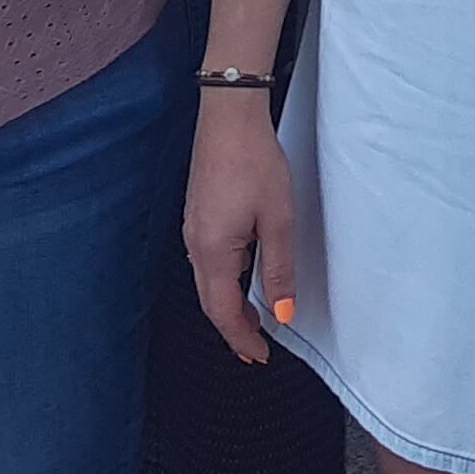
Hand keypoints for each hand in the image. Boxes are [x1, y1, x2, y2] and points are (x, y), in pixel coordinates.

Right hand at [185, 91, 298, 365]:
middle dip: (233, 329)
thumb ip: (278, 270)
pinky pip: (207, 261)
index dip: (242, 339)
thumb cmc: (255, 161)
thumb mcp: (278, 220)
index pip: (223, 313)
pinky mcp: (197, 215)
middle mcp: (195, 244)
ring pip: (208, 282)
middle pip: (211, 302)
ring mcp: (193, 228)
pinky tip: (242, 277)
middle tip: (257, 349)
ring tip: (255, 320)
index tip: (261, 357)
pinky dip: (223, 281)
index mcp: (213, 251)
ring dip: (228, 306)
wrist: (229, 117)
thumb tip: (282, 313)